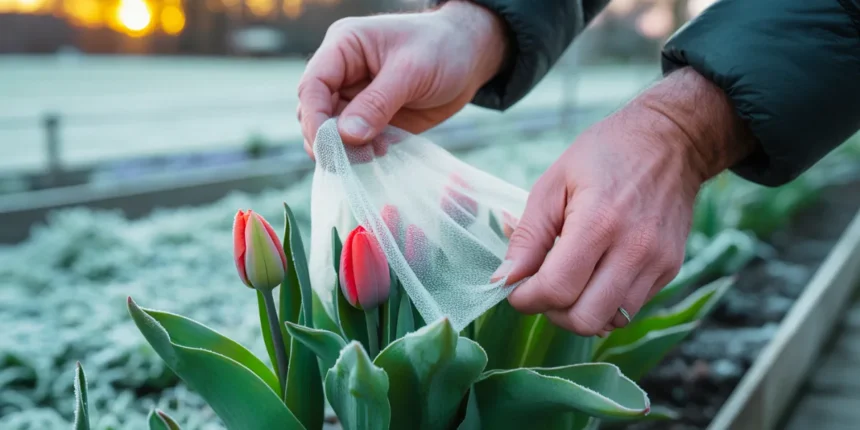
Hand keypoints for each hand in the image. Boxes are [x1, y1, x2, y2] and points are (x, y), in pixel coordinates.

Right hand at [297, 0, 507, 157]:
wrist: (472, 56)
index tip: (326, 146)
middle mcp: (343, 73)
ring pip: (332, 131)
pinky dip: (362, 152)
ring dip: (345, 149)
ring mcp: (357, 97)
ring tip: (370, 155)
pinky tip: (381, 153)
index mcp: (344, 47)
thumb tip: (347, 135)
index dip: (314, 117)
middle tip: (350, 159)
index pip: (313, 85)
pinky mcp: (373, 118)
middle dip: (327, 139)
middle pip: (316, 112)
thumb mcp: (411, 71)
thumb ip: (378, 103)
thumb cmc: (443, 48)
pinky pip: (356, 141)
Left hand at [498, 67, 755, 335]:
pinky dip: (604, 304)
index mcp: (598, 222)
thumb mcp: (553, 183)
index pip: (556, 289)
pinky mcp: (670, 270)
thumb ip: (529, 236)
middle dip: (551, 312)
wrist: (671, 141)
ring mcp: (657, 263)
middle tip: (541, 289)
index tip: (516, 289)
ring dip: (579, 311)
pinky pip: (630, 309)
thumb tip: (505, 279)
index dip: (526, 298)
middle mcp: (634, 249)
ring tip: (568, 282)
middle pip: (583, 319)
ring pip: (609, 322)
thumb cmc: (605, 155)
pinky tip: (595, 275)